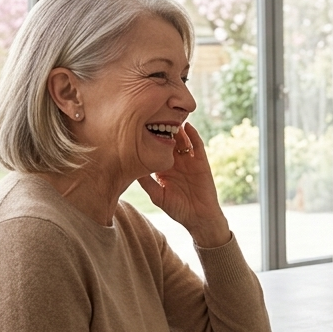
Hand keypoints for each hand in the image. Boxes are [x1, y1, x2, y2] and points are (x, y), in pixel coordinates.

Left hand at [137, 123, 229, 247]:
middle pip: (168, 141)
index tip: (137, 125)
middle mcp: (176, 162)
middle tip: (153, 113)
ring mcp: (189, 161)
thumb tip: (130, 169)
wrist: (200, 217)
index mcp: (163, 168)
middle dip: (162, 128)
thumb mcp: (157, 195)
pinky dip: (194, 135)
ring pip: (182, 140)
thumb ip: (146, 182)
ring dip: (177, 128)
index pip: (155, 149)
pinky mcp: (201, 162)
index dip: (148, 138)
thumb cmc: (178, 209)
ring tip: (170, 115)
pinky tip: (188, 126)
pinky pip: (198, 146)